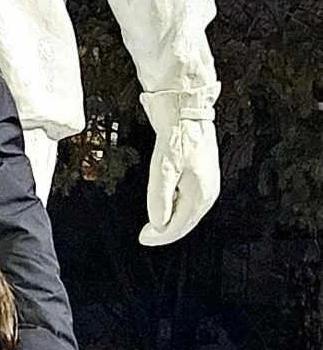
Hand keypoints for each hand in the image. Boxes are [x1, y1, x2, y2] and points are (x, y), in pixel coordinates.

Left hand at [139, 98, 219, 247]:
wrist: (186, 110)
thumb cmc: (178, 136)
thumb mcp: (163, 168)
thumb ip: (159, 198)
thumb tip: (158, 224)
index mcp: (202, 195)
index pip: (179, 226)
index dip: (159, 236)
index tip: (142, 238)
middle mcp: (207, 192)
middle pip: (185, 222)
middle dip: (165, 231)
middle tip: (145, 236)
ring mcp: (205, 183)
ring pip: (187, 212)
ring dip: (171, 220)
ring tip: (153, 225)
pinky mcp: (200, 174)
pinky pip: (187, 200)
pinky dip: (175, 208)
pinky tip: (165, 205)